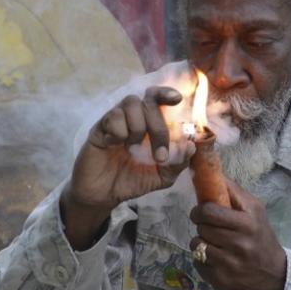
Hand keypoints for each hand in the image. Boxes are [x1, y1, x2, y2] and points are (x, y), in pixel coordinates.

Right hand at [63, 87, 194, 248]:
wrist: (104, 196)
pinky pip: (113, 116)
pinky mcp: (99, 128)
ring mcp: (115, 120)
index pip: (157, 97)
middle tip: (160, 156)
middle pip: (149, 101)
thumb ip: (178, 162)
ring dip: (139, 127)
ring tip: (133, 149)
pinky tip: (116, 145)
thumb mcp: (162, 176)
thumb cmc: (133, 181)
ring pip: (131, 103)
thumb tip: (191, 145)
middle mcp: (132, 117)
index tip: (177, 99)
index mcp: (149, 124)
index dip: (166, 93)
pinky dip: (120, 131)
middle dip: (159, 128)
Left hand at [189, 179, 287, 289]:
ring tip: (213, 243)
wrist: (275, 273)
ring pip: (197, 246)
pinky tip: (216, 259)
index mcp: (247, 223)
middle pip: (202, 228)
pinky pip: (198, 264)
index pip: (210, 212)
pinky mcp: (221, 281)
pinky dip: (203, 260)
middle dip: (202, 226)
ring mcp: (229, 265)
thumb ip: (233, 192)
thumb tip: (212, 173)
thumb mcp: (255, 210)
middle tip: (209, 227)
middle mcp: (239, 245)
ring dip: (201, 242)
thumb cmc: (261, 235)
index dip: (200, 210)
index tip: (202, 212)